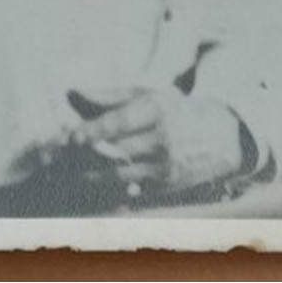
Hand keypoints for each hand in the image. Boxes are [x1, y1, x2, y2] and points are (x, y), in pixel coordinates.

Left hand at [66, 87, 245, 193]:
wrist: (222, 136)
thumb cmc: (176, 110)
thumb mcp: (150, 94)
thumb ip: (110, 95)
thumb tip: (73, 92)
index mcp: (157, 109)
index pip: (121, 122)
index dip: (94, 130)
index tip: (72, 137)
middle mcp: (163, 138)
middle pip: (116, 150)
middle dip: (86, 156)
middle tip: (59, 158)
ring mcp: (166, 165)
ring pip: (120, 175)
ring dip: (92, 177)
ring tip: (70, 174)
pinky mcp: (166, 185)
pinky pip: (130, 190)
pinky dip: (109, 189)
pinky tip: (92, 186)